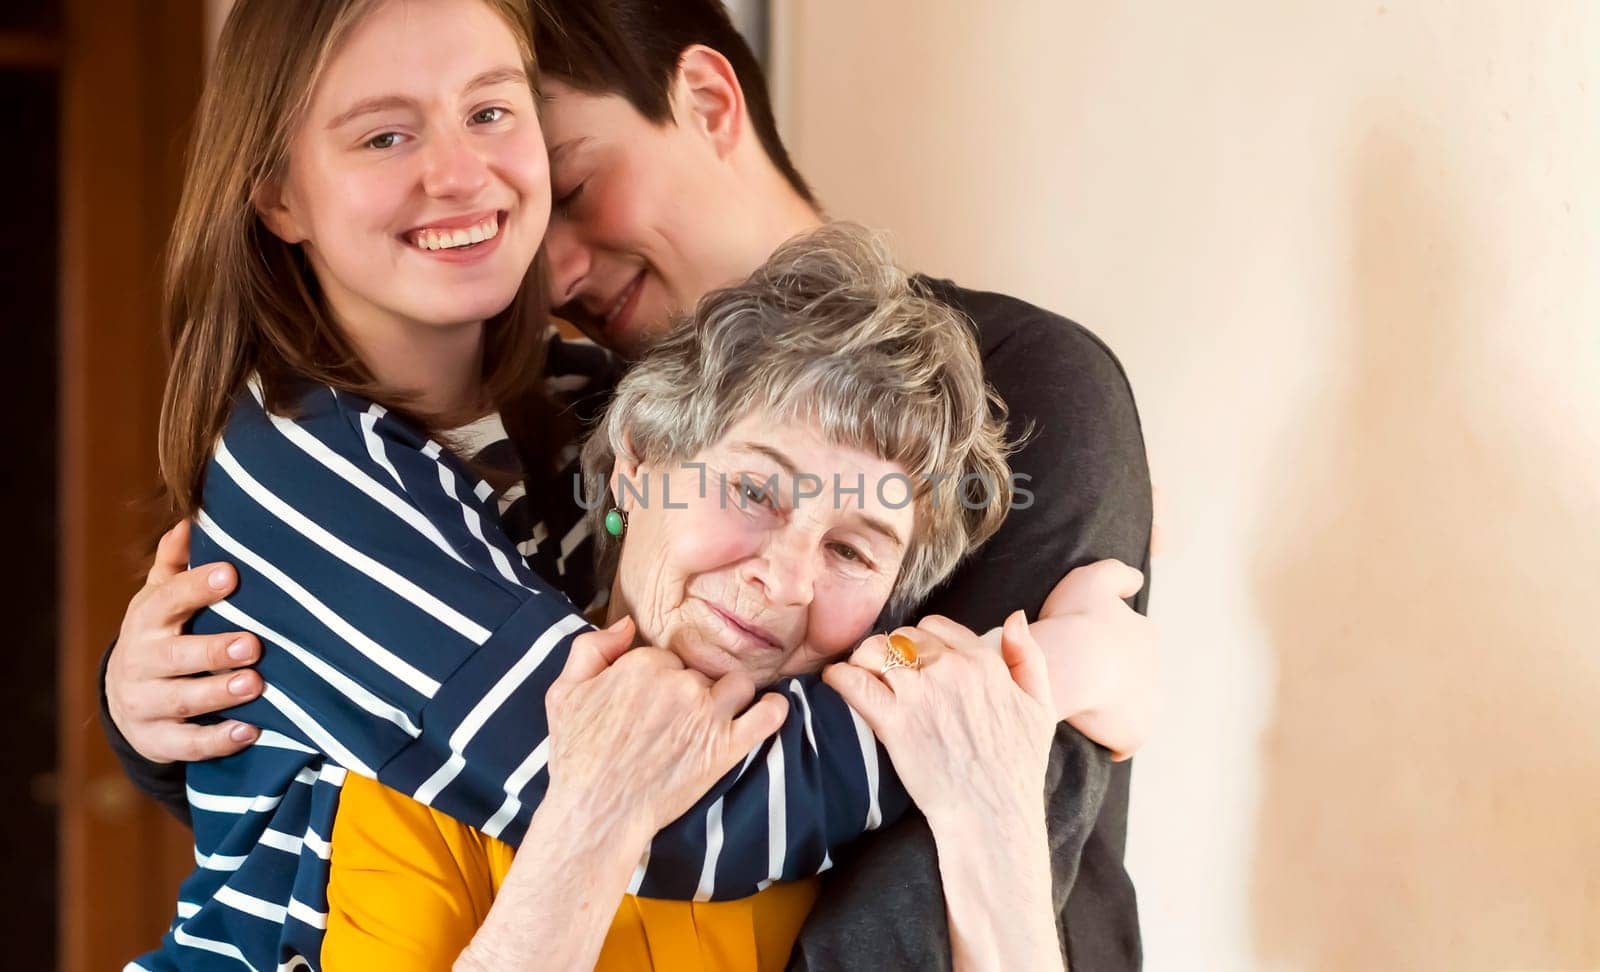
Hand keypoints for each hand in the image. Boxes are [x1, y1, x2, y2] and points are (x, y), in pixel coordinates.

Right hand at [108, 521, 261, 762]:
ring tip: (255, 684)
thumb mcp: (160, 600)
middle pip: (174, 658)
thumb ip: (175, 564)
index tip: (230, 575)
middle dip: (213, 651)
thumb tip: (191, 519)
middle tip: (253, 644)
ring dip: (219, 694)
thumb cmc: (160, 637)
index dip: (196, 588)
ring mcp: (146, 705)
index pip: (166, 602)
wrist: (127, 700)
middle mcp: (141, 663)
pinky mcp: (157, 740)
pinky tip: (249, 732)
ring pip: (182, 701)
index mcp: (146, 622)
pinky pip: (187, 745)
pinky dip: (217, 741)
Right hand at [543, 617, 789, 838]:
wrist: (596, 813)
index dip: (660, 680)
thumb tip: (628, 625)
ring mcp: (707, 714)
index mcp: (642, 664)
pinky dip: (773, 709)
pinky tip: (768, 709)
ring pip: (736, 685)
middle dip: (691, 691)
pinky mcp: (727, 747)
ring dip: (728, 698)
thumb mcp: (563, 692)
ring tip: (712, 720)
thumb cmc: (576, 756)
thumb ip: (591, 647)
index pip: (668, 656)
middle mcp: (679, 683)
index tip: (651, 705)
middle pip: (700, 672)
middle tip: (672, 722)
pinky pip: (768, 715)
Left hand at [822, 614, 1055, 830]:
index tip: (914, 659)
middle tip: (884, 671)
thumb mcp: (1040, 707)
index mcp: (983, 663)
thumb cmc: (1018, 768)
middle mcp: (951, 670)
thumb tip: (1015, 617)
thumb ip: (1028, 657)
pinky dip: (839, 677)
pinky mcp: (894, 723)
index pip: (936, 626)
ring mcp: (921, 695)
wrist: (993, 815)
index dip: (921, 640)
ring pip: (875, 652)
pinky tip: (836, 682)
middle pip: (902, 637)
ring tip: (861, 676)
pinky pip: (854, 682)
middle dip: (891, 650)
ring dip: (863, 660)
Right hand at [1035, 559, 1159, 759]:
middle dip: (1115, 677)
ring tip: (1083, 707)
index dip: (1106, 646)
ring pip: (1133, 707)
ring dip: (1115, 708)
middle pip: (1135, 676)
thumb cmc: (1076, 621)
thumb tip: (1138, 580)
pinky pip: (1124, 740)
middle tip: (1080, 678)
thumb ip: (1119, 573)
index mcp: (1147, 636)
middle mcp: (1156, 670)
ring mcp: (1149, 705)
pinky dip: (1112, 739)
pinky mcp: (1136, 734)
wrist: (1068, 666)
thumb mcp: (1093, 578)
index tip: (1082, 649)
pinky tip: (1091, 734)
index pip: (1131, 643)